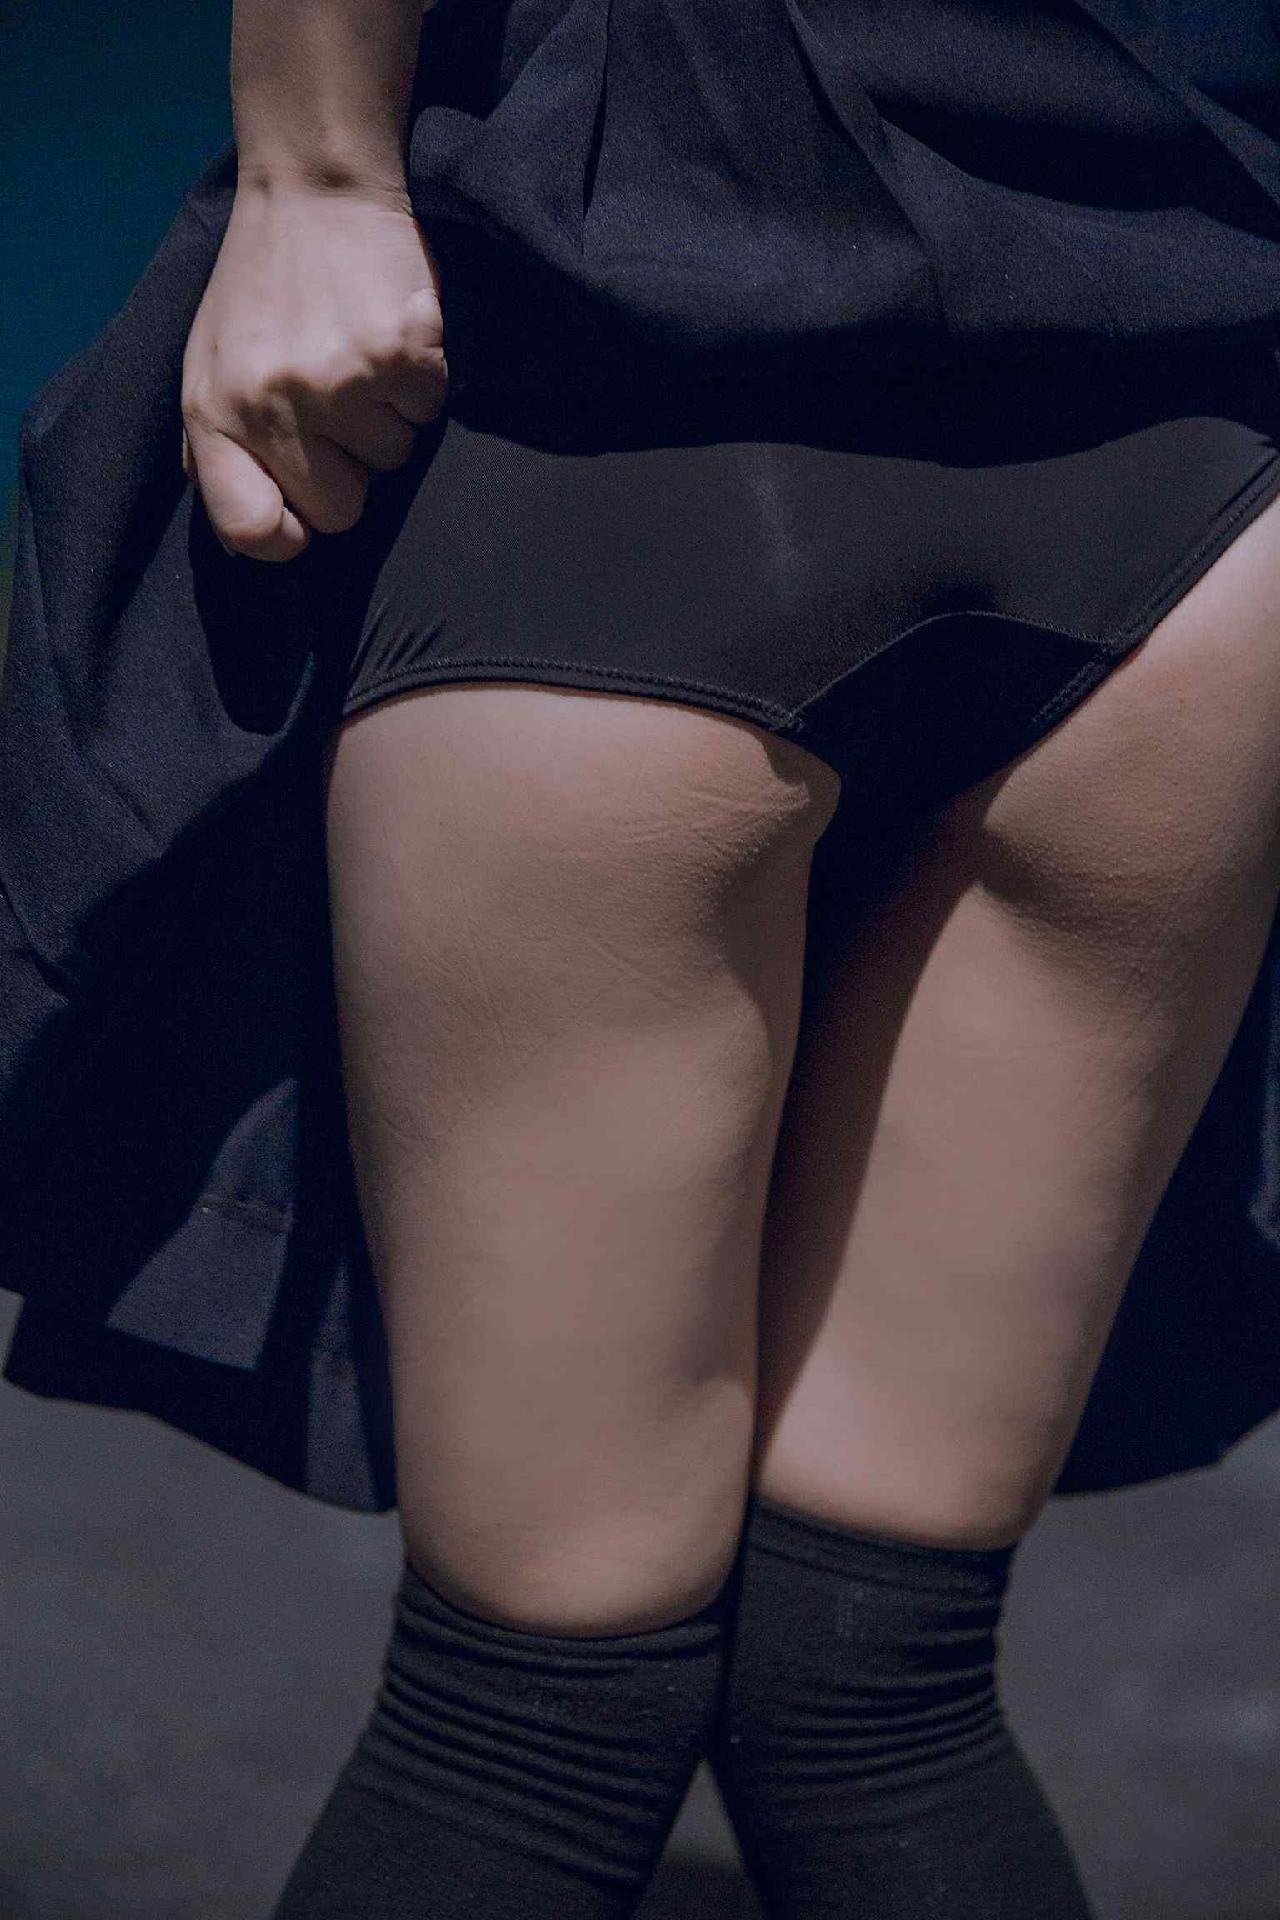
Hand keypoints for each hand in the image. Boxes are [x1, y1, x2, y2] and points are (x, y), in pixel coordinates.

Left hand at [180, 179, 448, 562]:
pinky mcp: (397, 355)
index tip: (301, 514)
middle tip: (338, 403)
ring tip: (360, 356)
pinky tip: (390, 337)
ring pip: (392, 462)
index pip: (248, 528)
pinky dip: (420, 382)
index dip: (285, 535)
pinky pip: (428, 413)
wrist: (314, 186)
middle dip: (349, 469)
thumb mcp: (211, 365)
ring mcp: (336, 380)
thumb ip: (219, 450)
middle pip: (339, 512)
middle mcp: (270, 402)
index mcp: (215, 411)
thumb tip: (251, 536)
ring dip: (388, 418)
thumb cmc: (264, 286)